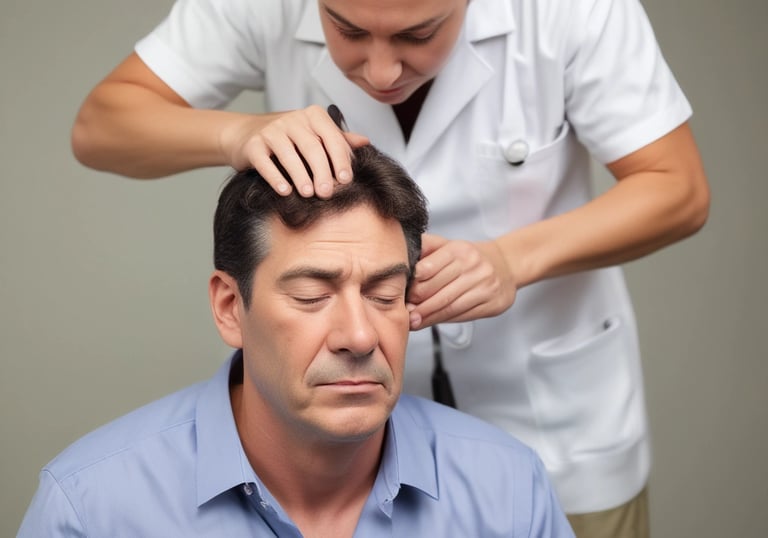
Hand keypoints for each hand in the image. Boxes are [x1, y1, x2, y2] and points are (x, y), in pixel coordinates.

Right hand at [221, 105, 368, 197]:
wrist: (245, 134)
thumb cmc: (288, 138)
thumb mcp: (314, 134)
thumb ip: (339, 139)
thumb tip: (365, 142)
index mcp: (312, 116)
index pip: (331, 137)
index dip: (340, 159)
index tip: (345, 180)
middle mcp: (292, 120)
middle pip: (312, 147)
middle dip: (322, 172)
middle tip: (327, 193)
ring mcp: (271, 131)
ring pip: (289, 155)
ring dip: (300, 176)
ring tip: (307, 194)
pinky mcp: (253, 144)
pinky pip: (265, 162)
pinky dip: (275, 178)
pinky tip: (284, 191)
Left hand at [407, 234, 517, 328]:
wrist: (505, 265)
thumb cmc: (469, 258)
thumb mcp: (448, 245)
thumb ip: (426, 248)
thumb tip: (400, 257)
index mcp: (458, 249)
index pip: (427, 269)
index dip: (411, 285)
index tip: (400, 294)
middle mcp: (473, 266)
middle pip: (437, 290)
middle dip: (417, 304)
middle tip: (402, 312)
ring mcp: (485, 285)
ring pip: (449, 305)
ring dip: (428, 316)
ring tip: (413, 322)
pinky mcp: (492, 303)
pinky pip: (462, 315)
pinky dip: (443, 320)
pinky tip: (430, 322)